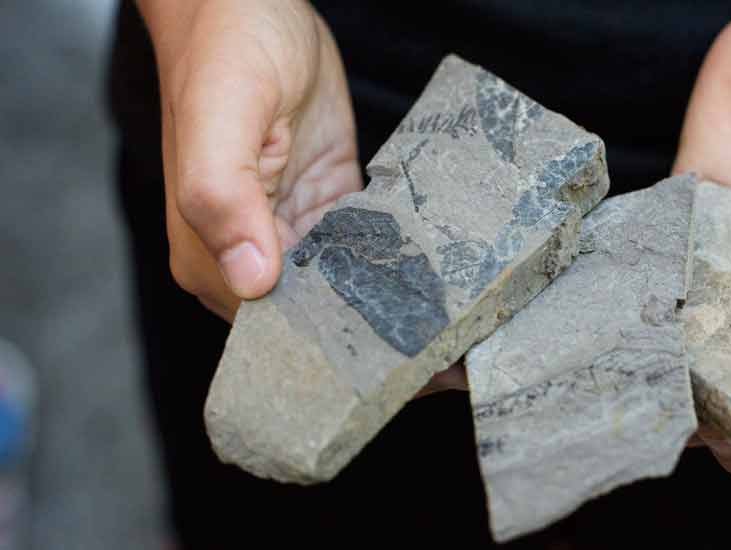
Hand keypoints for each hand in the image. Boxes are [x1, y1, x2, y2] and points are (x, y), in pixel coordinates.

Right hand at [140, 0, 467, 393]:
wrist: (250, 0)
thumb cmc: (224, 52)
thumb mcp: (220, 120)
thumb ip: (224, 199)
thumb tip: (253, 278)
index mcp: (213, 256)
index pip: (276, 333)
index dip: (337, 360)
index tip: (402, 379)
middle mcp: (254, 255)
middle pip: (320, 322)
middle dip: (380, 349)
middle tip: (457, 364)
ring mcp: (296, 231)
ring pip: (351, 292)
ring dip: (401, 316)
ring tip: (469, 339)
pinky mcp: (331, 204)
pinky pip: (370, 250)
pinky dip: (405, 270)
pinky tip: (452, 290)